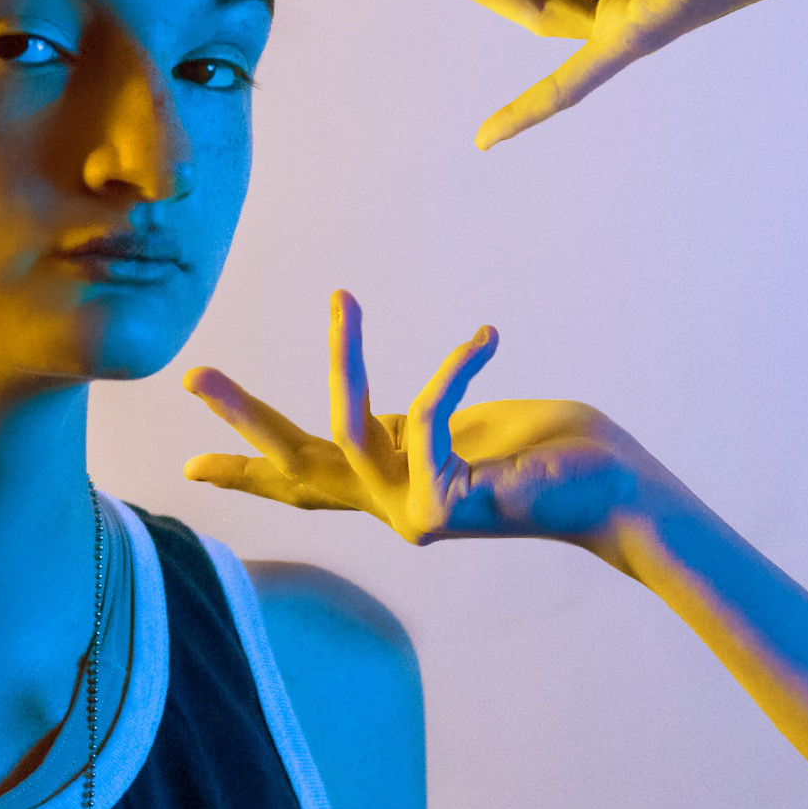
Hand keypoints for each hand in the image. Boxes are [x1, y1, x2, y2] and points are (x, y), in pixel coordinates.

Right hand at [180, 289, 669, 553]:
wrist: (617, 489)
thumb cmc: (554, 451)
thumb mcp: (462, 430)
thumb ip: (411, 431)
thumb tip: (380, 422)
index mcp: (391, 485)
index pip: (304, 481)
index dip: (247, 469)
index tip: (190, 465)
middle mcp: (392, 505)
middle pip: (294, 465)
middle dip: (239, 418)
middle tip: (190, 373)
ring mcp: (414, 512)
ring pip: (345, 427)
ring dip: (344, 355)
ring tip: (343, 297)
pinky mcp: (445, 504)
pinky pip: (427, 412)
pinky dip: (454, 367)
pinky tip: (486, 338)